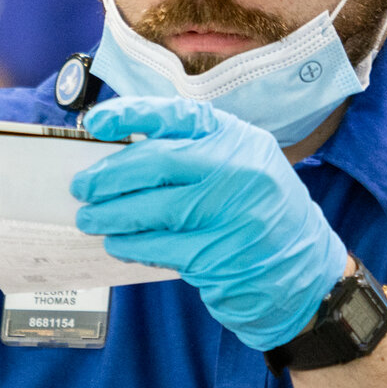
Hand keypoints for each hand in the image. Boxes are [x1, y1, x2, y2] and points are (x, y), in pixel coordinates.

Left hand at [71, 96, 347, 352]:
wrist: (304, 272)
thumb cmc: (258, 211)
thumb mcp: (238, 165)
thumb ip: (190, 153)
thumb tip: (118, 156)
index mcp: (237, 139)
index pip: (176, 115)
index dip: (130, 115)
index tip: (95, 125)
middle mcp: (238, 170)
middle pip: (156, 162)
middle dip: (109, 175)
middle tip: (82, 186)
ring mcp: (230, 215)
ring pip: (152, 209)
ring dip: (111, 215)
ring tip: (89, 218)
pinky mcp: (218, 256)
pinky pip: (160, 247)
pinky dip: (131, 244)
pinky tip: (117, 243)